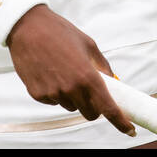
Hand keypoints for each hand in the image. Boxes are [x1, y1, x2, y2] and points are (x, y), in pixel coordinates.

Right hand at [6, 5, 136, 136]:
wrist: (28, 27)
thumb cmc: (59, 32)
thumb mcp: (88, 44)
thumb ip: (102, 65)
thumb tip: (113, 80)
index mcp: (87, 76)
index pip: (108, 108)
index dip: (120, 122)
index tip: (129, 129)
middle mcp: (71, 88)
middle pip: (89, 113)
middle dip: (93, 106)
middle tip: (88, 89)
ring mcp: (53, 93)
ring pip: (71, 106)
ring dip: (72, 97)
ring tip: (63, 72)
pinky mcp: (38, 94)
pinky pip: (53, 101)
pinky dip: (55, 93)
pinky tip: (49, 73)